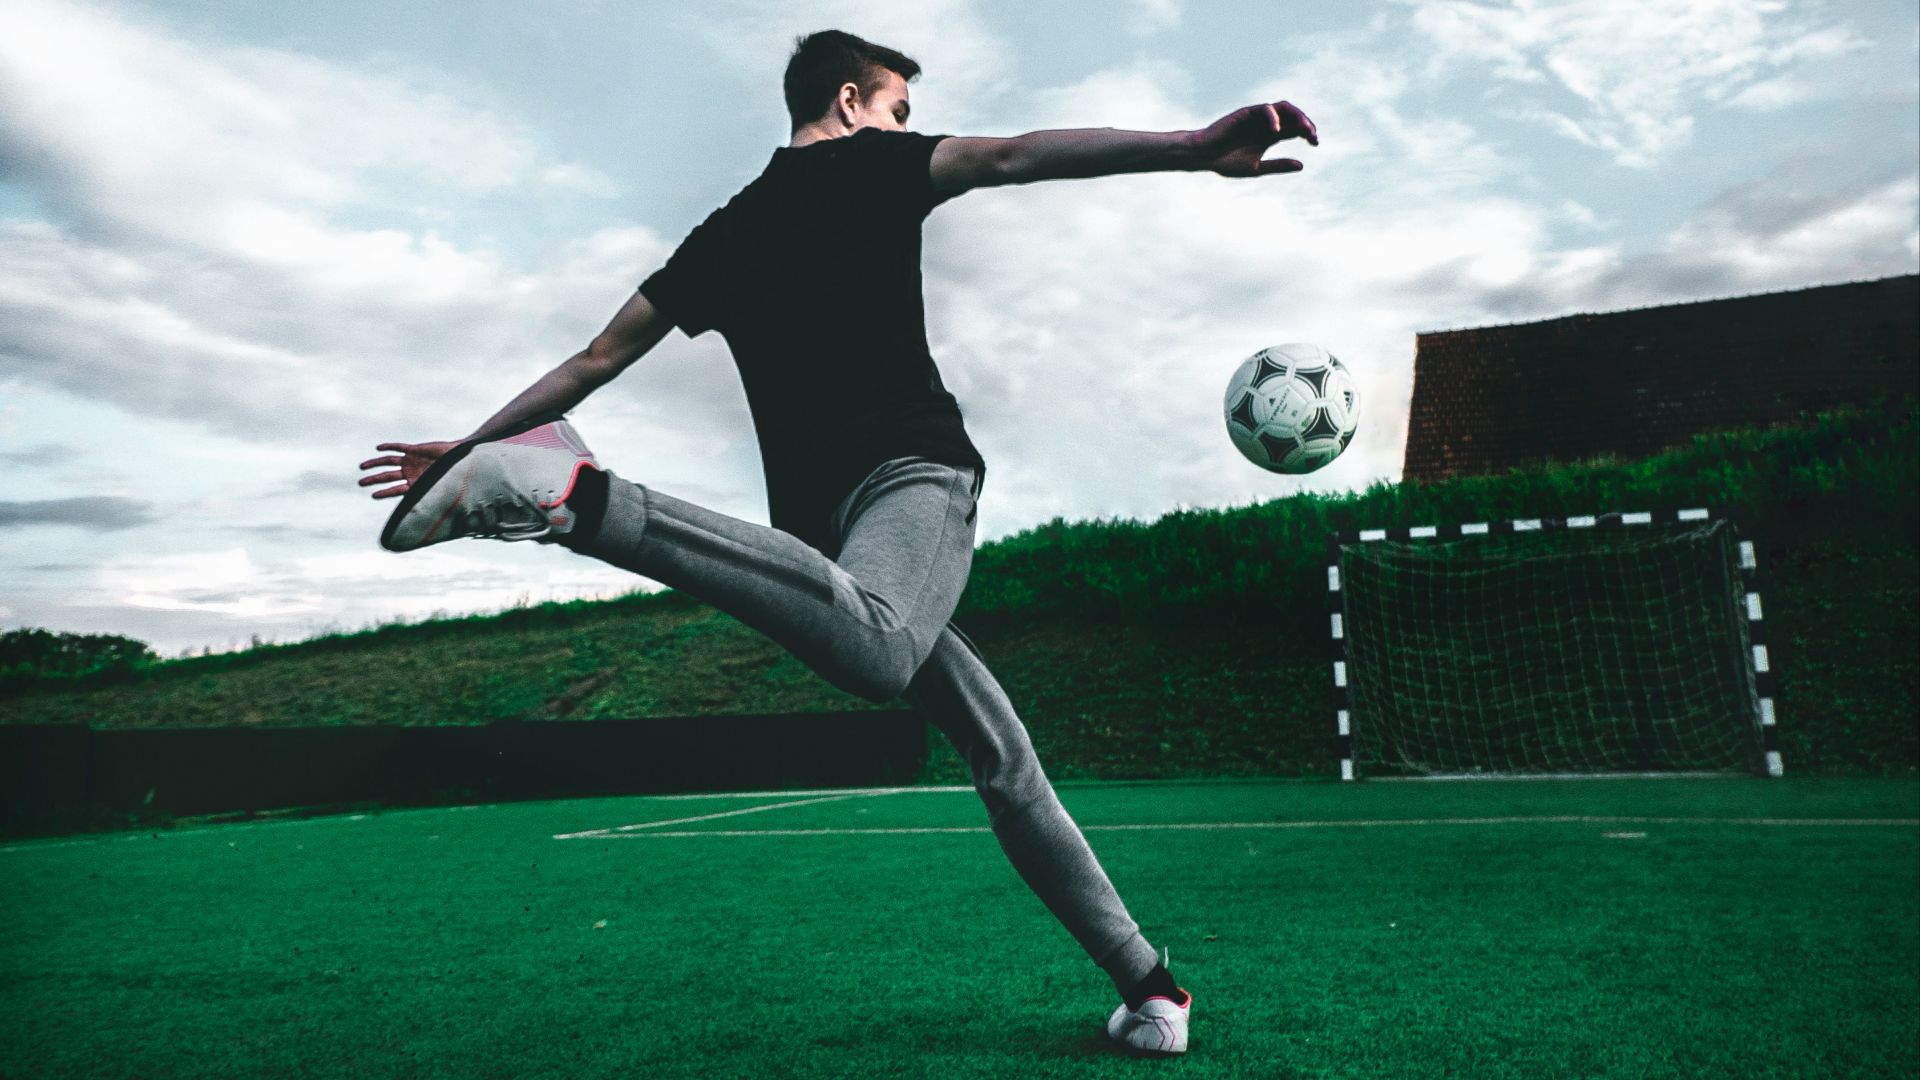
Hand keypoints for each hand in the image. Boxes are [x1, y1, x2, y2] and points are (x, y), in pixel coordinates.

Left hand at [358, 439, 458, 499]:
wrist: (461, 458)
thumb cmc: (453, 475)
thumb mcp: (441, 487)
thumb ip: (432, 496)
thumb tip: (427, 512)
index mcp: (416, 484)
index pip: (397, 489)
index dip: (385, 492)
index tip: (373, 496)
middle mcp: (410, 473)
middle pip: (387, 476)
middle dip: (373, 479)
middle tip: (360, 483)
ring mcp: (411, 461)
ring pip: (388, 462)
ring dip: (375, 463)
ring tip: (362, 466)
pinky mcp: (414, 449)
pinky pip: (398, 447)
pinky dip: (388, 447)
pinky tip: (378, 448)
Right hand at [1187, 101, 1317, 177]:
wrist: (1203, 156)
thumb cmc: (1225, 162)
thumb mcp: (1256, 168)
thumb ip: (1278, 165)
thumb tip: (1302, 165)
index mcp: (1269, 136)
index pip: (1295, 129)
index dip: (1308, 133)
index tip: (1316, 143)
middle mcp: (1266, 124)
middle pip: (1293, 116)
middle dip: (1306, 124)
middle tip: (1313, 137)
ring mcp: (1256, 117)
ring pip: (1283, 108)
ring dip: (1296, 116)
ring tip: (1303, 130)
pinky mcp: (1246, 113)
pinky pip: (1264, 109)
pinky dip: (1273, 117)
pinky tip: (1276, 131)